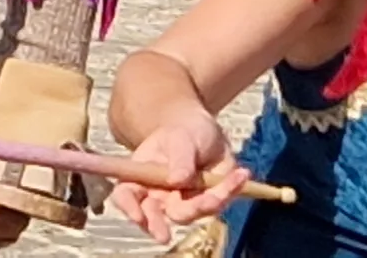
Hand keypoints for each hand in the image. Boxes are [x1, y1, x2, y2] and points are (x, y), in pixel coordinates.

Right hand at [105, 112, 242, 240]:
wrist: (205, 131)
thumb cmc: (183, 131)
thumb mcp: (180, 137)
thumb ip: (179, 157)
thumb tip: (177, 180)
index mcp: (141, 177)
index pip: (126, 195)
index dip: (128, 208)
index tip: (138, 216)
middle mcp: (158, 195)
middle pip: (154, 216)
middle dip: (159, 224)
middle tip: (165, 235)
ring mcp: (182, 202)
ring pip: (190, 213)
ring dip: (207, 202)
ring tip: (231, 177)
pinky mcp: (206, 203)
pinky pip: (216, 204)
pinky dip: (230, 191)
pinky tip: (240, 175)